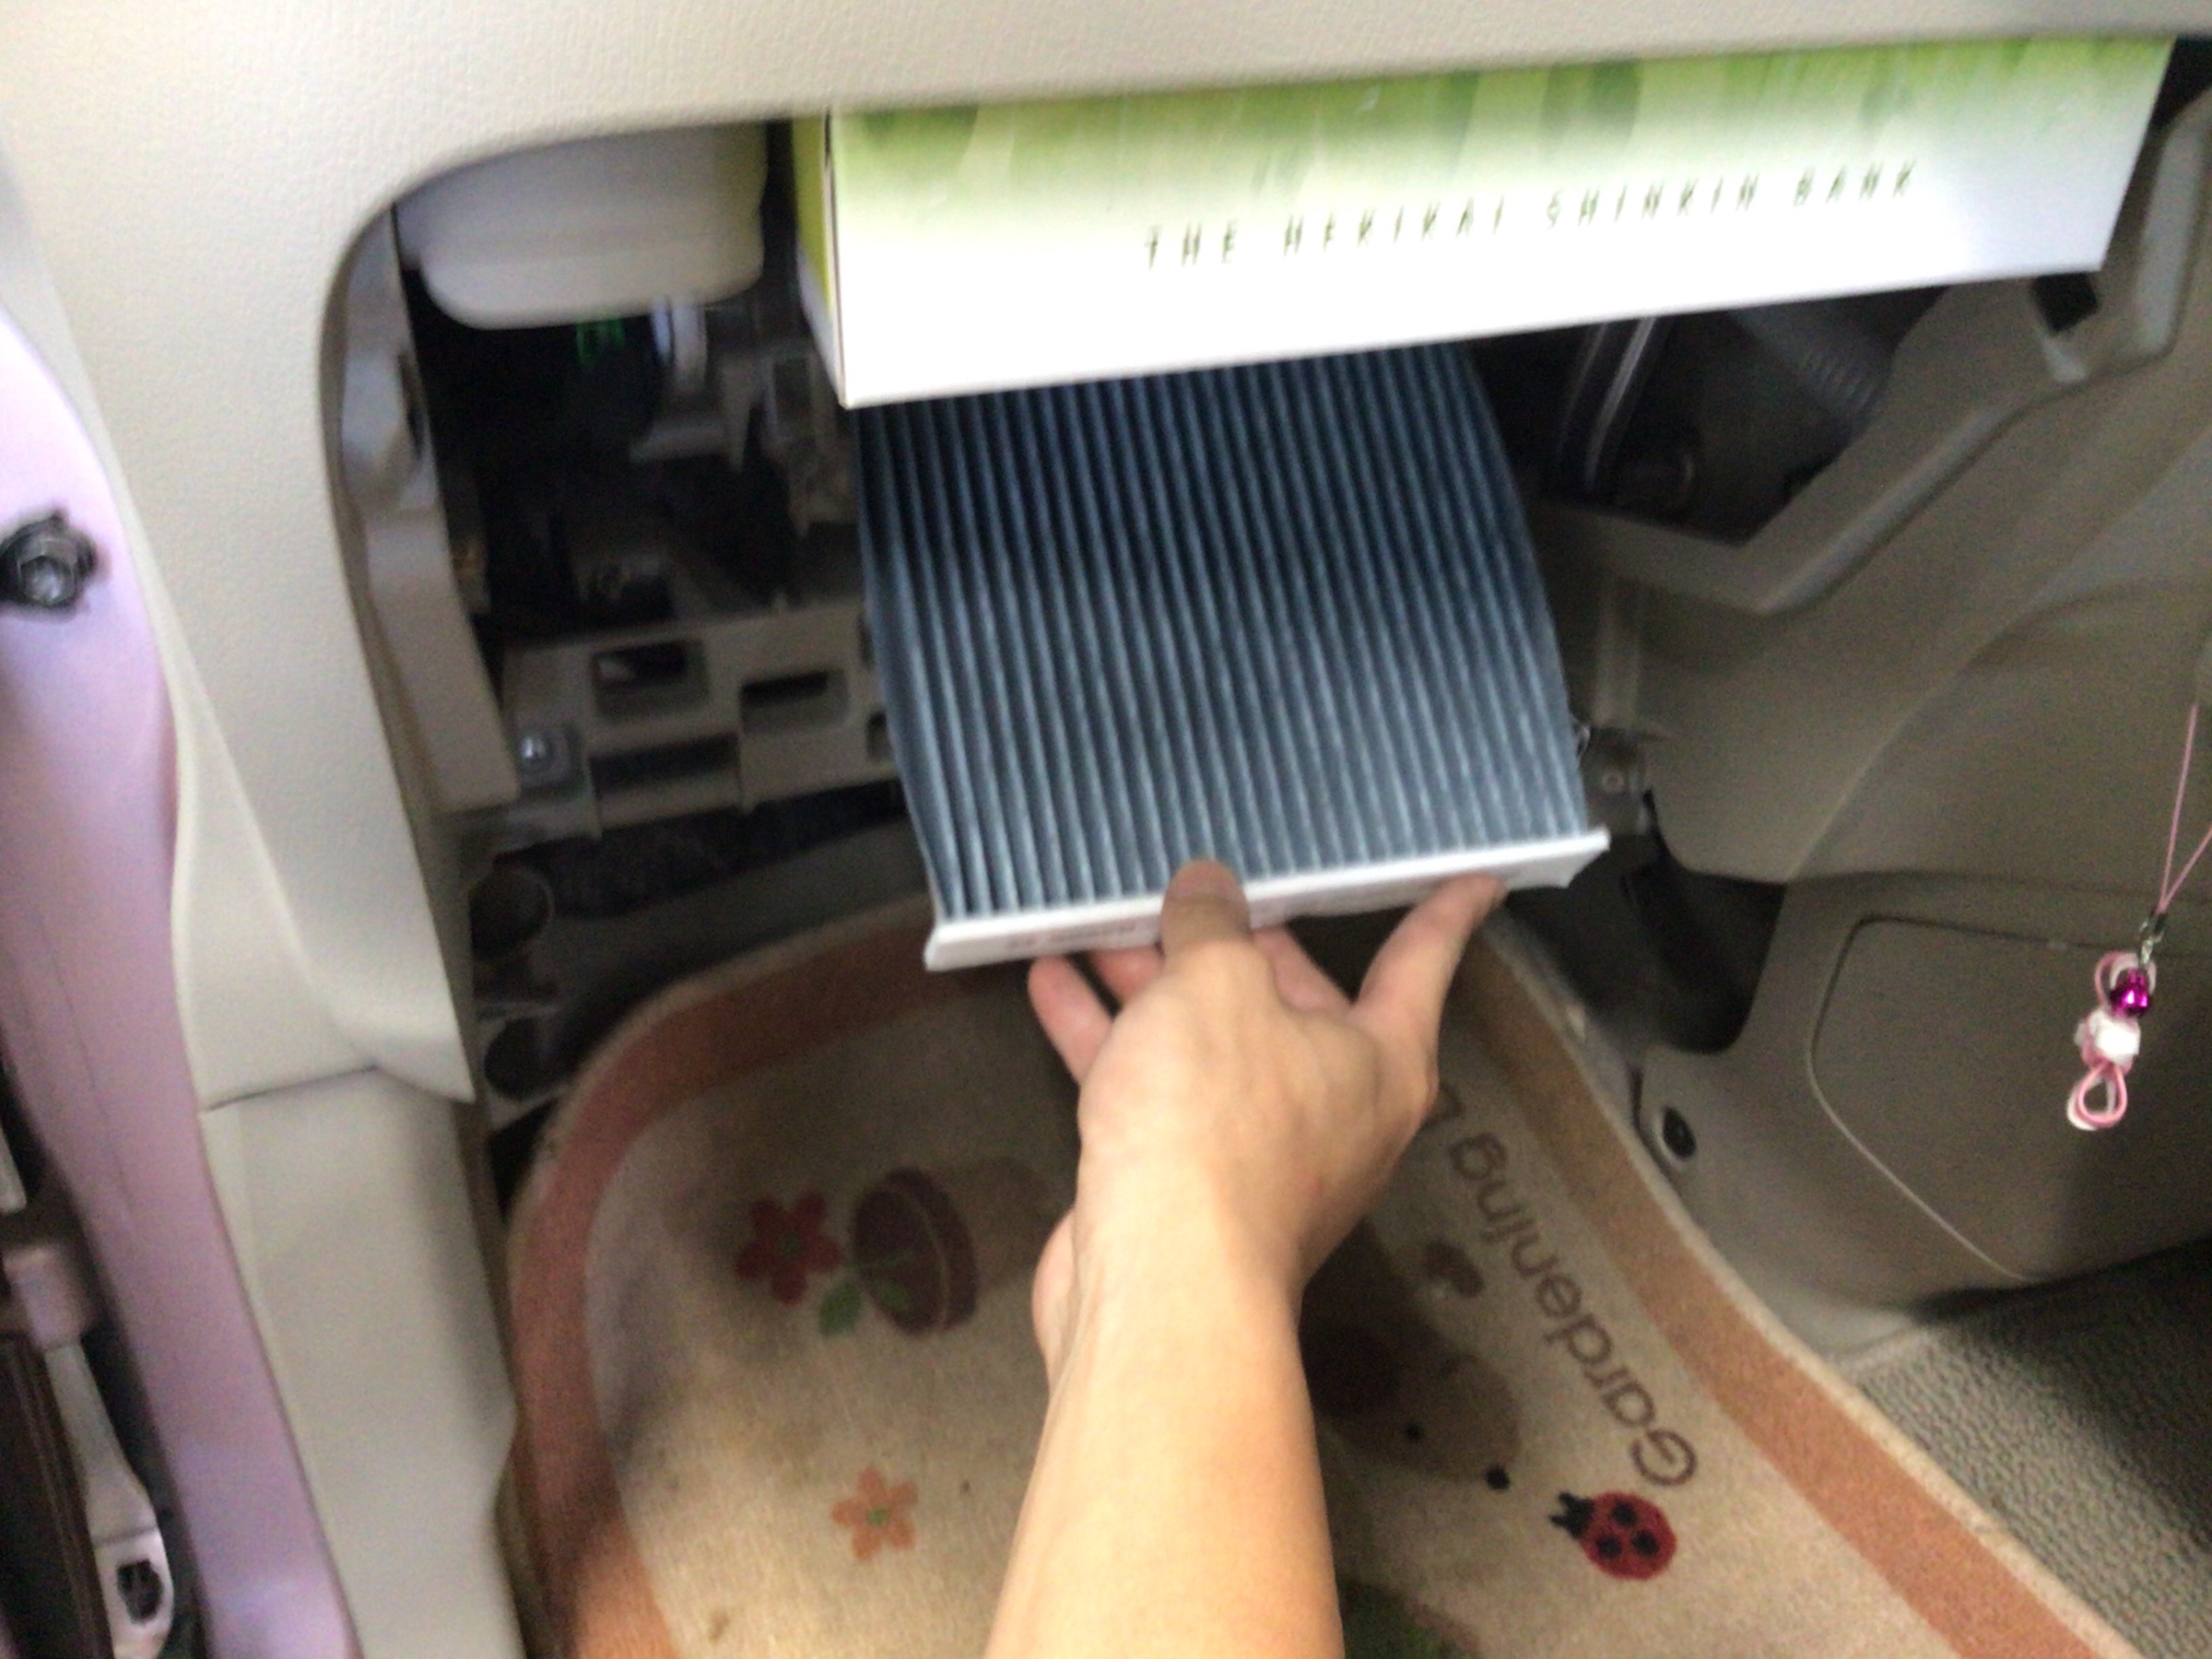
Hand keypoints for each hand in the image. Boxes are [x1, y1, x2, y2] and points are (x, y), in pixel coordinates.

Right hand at [1025, 862, 1500, 1379]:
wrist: (1161, 1282)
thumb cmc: (1217, 1122)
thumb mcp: (1214, 984)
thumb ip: (1210, 925)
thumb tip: (1207, 887)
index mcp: (1380, 1057)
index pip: (1421, 960)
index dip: (1446, 912)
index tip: (1479, 880)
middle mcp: (1332, 1104)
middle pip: (1292, 996)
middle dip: (1239, 939)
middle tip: (1197, 883)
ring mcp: (1255, 1148)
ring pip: (1208, 1040)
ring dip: (1153, 980)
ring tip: (1102, 918)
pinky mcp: (1183, 1179)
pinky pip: (1152, 1085)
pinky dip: (1108, 1035)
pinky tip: (1053, 982)